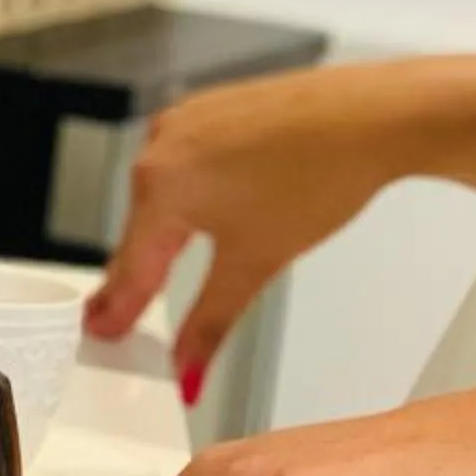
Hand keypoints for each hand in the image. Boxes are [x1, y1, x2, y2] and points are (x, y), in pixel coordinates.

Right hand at [82, 63, 450, 397]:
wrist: (373, 117)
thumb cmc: (321, 172)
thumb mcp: (255, 265)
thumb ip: (210, 323)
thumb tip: (188, 366)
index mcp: (160, 186)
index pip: (130, 267)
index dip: (116, 309)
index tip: (102, 331)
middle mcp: (161, 146)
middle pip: (140, 232)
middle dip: (135, 277)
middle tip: (119, 315)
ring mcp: (186, 121)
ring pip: (161, 197)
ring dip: (161, 239)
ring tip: (157, 278)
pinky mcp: (212, 109)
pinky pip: (183, 166)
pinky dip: (186, 200)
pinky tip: (200, 219)